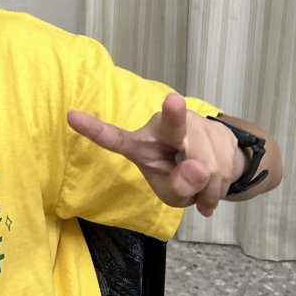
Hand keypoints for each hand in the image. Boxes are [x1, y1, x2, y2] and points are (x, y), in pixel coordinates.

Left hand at [67, 93, 241, 216]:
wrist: (217, 165)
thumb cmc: (180, 178)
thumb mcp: (173, 194)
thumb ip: (178, 187)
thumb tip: (198, 169)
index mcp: (139, 145)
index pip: (114, 138)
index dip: (93, 129)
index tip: (70, 116)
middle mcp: (162, 127)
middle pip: (172, 125)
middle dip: (174, 113)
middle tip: (172, 101)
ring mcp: (192, 124)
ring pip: (207, 161)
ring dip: (209, 185)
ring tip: (202, 189)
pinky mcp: (217, 129)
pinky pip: (225, 165)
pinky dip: (223, 185)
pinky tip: (215, 183)